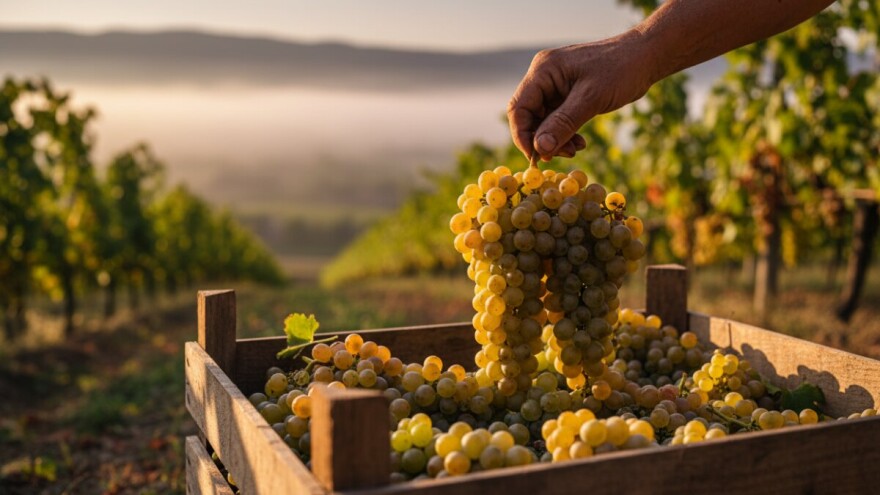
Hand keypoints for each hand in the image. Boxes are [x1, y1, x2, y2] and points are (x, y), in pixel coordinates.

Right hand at [507, 30, 657, 161]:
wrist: (645, 57)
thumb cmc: (620, 70)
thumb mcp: (591, 99)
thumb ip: (563, 123)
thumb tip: (540, 149)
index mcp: (543, 71)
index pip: (519, 108)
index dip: (523, 135)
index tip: (536, 158)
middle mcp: (545, 77)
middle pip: (530, 117)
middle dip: (543, 140)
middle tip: (562, 155)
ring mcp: (556, 86)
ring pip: (544, 122)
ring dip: (556, 140)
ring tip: (575, 150)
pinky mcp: (568, 95)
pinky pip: (558, 120)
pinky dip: (565, 134)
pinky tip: (579, 143)